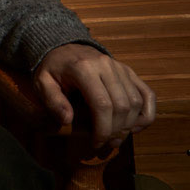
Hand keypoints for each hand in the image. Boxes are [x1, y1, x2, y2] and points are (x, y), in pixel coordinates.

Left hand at [33, 43, 155, 150]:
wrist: (63, 46)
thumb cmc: (53, 68)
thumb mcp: (42, 82)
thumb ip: (52, 101)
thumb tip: (67, 121)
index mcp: (83, 68)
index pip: (102, 104)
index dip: (103, 129)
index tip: (96, 143)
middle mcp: (106, 65)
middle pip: (122, 106)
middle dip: (116, 130)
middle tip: (105, 143)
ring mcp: (120, 67)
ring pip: (136, 102)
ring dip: (130, 125)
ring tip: (116, 138)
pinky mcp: (128, 71)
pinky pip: (147, 93)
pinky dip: (147, 113)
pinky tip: (135, 126)